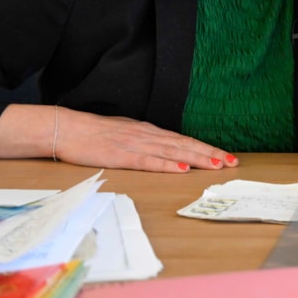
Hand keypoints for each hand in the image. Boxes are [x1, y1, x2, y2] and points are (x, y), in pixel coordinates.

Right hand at [0, 104, 239, 173]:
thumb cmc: (93, 133)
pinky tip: (182, 170)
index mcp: (148, 132)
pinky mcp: (121, 155)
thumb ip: (144, 142)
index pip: (183, 141)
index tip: (225, 155)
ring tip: (217, 165)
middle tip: (232, 162)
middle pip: (184, 146)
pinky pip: (149, 162)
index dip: (205, 148)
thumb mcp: (124, 134)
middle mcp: (147, 136)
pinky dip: (167, 166)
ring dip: (196, 159)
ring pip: (172, 153)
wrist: (65, 127)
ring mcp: (135, 145)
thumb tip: (164, 150)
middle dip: (210, 154)